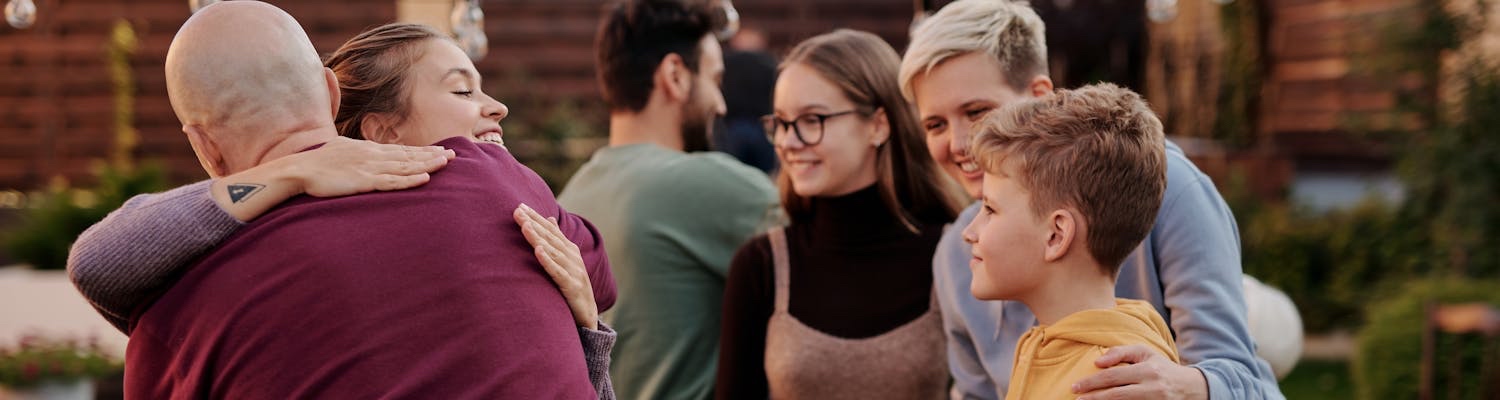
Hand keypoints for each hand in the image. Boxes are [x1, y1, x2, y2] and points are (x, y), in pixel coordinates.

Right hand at [287, 136, 454, 196]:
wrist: (300, 169)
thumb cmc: (318, 162)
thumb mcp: (342, 150)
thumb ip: (358, 152)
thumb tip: (365, 153)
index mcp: (369, 149)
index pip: (402, 150)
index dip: (423, 150)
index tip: (441, 150)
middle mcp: (374, 156)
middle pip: (409, 156)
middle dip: (432, 155)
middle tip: (454, 154)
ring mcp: (370, 168)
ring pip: (405, 167)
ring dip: (427, 165)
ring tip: (446, 163)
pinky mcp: (364, 181)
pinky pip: (392, 182)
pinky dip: (409, 180)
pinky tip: (424, 178)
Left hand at [514, 203, 597, 329]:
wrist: (587, 313)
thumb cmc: (572, 285)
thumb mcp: (565, 260)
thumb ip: (557, 240)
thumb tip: (549, 218)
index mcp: (569, 249)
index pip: (550, 230)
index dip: (536, 217)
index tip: (520, 206)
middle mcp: (572, 257)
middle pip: (550, 237)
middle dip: (533, 223)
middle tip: (517, 211)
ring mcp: (573, 271)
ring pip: (552, 251)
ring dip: (538, 238)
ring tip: (525, 226)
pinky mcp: (571, 286)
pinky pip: (557, 272)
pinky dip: (548, 261)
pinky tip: (538, 251)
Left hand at [1072, 344, 1207, 399]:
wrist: (1190, 388)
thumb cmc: (1161, 367)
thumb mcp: (1145, 353)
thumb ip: (1121, 352)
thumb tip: (1097, 362)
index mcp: (1148, 370)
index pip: (1113, 377)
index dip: (1092, 383)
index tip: (1075, 387)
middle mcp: (1152, 388)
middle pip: (1116, 395)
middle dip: (1093, 398)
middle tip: (1076, 398)